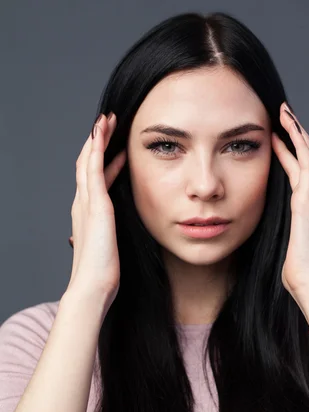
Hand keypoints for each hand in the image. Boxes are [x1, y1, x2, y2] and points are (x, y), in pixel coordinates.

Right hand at [67, 113, 126, 310]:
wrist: (92, 285)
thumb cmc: (103, 273)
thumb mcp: (109, 248)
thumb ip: (111, 236)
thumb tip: (116, 236)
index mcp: (88, 215)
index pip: (95, 180)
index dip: (103, 160)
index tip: (114, 146)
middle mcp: (83, 205)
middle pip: (87, 165)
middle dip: (97, 143)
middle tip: (108, 124)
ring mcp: (86, 203)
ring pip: (88, 161)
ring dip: (96, 138)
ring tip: (106, 120)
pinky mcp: (94, 204)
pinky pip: (93, 168)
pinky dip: (96, 148)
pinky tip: (101, 131)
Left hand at [271, 103, 308, 305]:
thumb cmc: (298, 268)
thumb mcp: (289, 244)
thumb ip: (291, 234)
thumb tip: (294, 236)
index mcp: (307, 206)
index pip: (301, 170)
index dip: (291, 151)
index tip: (278, 136)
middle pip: (308, 156)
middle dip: (296, 134)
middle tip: (283, 114)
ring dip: (297, 131)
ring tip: (284, 112)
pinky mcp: (308, 199)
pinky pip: (305, 162)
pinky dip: (298, 143)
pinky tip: (287, 128)